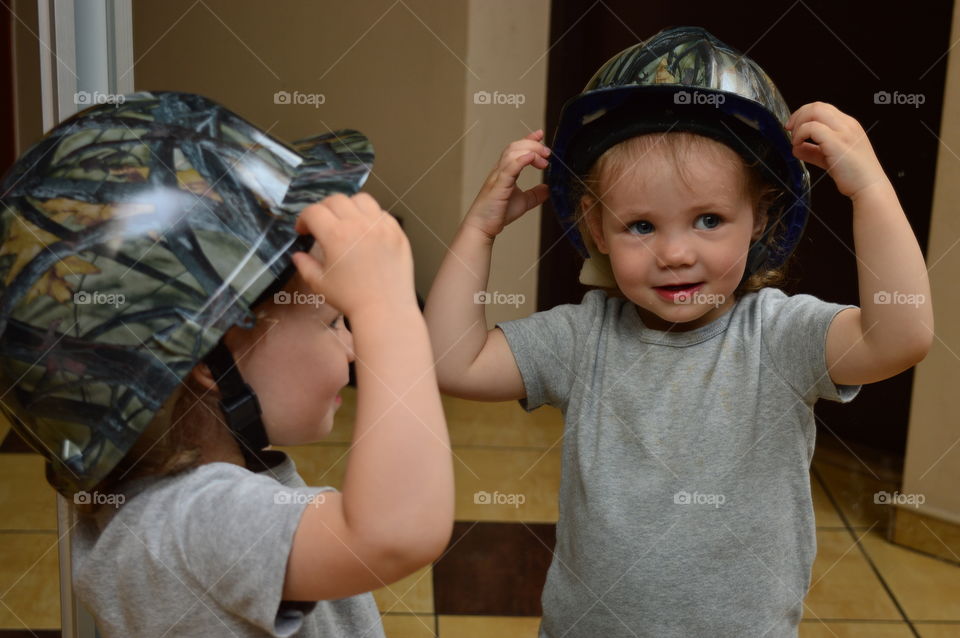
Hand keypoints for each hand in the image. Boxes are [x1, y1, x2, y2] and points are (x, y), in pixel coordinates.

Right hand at [291, 193, 415, 316]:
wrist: (386, 310)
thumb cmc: (351, 299)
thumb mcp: (320, 283)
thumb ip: (305, 265)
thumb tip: (298, 255)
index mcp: (336, 235)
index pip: (313, 212)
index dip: (303, 219)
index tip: (303, 231)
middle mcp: (359, 225)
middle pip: (336, 200)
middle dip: (323, 209)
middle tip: (321, 224)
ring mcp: (381, 226)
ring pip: (361, 200)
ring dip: (348, 206)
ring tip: (345, 222)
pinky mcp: (397, 232)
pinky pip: (382, 213)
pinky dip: (371, 216)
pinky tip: (366, 231)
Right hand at [464, 130, 550, 238]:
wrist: (482, 227)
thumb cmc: (497, 214)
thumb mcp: (523, 202)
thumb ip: (534, 194)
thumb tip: (547, 188)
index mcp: (505, 172)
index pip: (516, 149)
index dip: (528, 139)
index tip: (540, 134)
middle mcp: (500, 171)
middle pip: (515, 147)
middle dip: (533, 145)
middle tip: (547, 152)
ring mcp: (498, 177)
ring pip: (512, 153)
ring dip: (530, 151)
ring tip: (544, 158)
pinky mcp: (498, 186)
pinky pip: (509, 168)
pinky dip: (520, 160)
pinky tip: (531, 157)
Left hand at [785, 102, 888, 199]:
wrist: (870, 187)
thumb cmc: (853, 175)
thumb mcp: (829, 158)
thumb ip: (813, 151)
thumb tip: (796, 148)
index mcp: (848, 125)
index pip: (823, 108)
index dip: (804, 114)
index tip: (793, 127)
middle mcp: (847, 124)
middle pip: (817, 106)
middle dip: (798, 115)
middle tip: (789, 130)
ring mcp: (843, 131)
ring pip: (814, 111)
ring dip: (798, 124)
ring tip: (795, 141)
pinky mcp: (836, 142)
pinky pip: (811, 128)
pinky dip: (799, 135)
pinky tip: (798, 146)